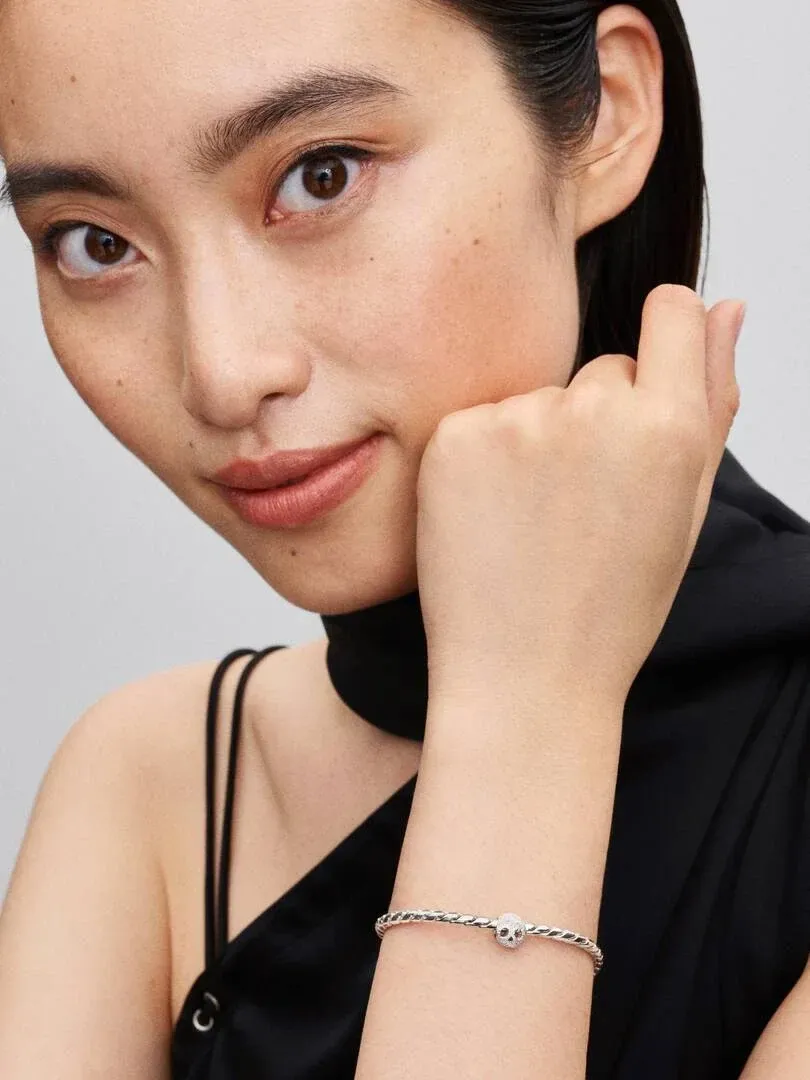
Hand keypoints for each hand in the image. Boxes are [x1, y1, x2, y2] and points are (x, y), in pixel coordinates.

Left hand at [415, 285, 744, 708]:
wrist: (524, 679)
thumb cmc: (614, 605)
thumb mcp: (686, 509)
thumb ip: (713, 400)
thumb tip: (726, 305)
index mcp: (669, 427)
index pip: (672, 310)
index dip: (664, 337)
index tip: (647, 385)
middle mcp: (594, 410)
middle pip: (603, 368)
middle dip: (600, 420)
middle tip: (584, 509)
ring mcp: (517, 421)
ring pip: (539, 398)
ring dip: (539, 442)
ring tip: (536, 524)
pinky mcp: (455, 437)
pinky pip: (482, 421)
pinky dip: (485, 459)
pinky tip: (492, 521)